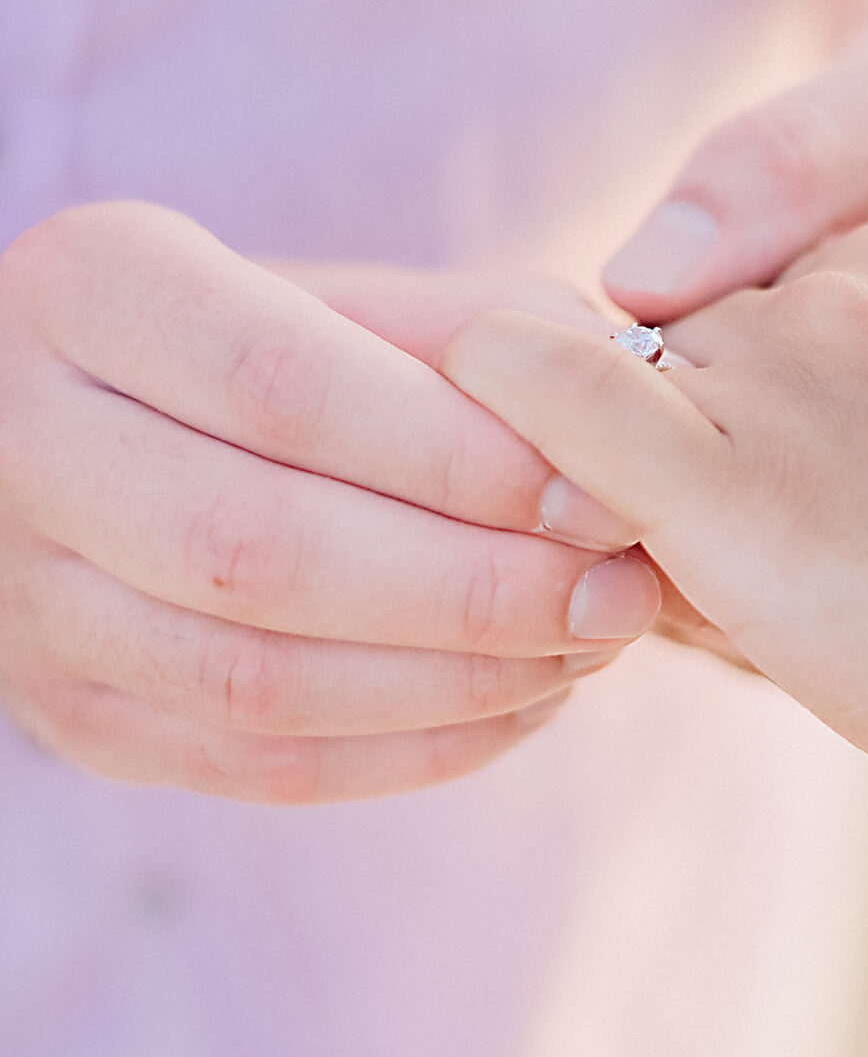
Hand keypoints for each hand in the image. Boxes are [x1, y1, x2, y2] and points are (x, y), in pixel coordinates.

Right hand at [0, 205, 658, 803]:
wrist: (79, 435)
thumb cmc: (248, 346)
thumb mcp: (333, 291)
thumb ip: (463, 328)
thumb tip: (616, 392)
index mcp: (89, 291)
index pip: (283, 387)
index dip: (457, 456)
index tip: (601, 491)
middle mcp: (24, 444)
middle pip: (259, 550)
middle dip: (471, 588)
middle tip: (620, 593)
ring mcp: (32, 600)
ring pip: (254, 681)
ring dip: (455, 682)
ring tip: (589, 647)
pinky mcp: (73, 715)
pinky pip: (254, 766)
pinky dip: (412, 749)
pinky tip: (524, 702)